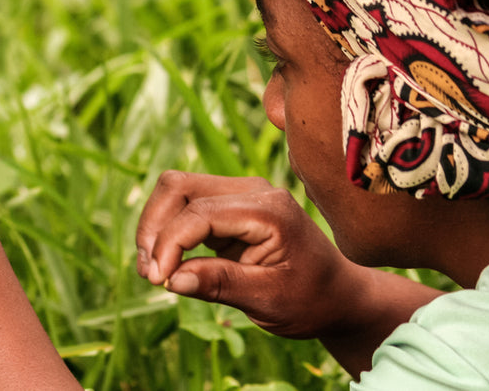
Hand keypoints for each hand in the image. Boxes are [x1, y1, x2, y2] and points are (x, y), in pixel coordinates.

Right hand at [136, 171, 359, 338]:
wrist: (338, 296)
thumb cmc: (312, 299)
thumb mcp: (270, 300)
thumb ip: (221, 284)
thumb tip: (171, 280)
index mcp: (268, 209)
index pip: (199, 212)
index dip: (169, 244)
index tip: (158, 281)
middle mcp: (251, 190)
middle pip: (178, 187)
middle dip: (154, 228)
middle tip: (150, 274)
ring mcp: (238, 194)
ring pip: (175, 192)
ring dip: (155, 228)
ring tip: (153, 271)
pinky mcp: (227, 207)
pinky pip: (184, 207)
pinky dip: (167, 232)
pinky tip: (167, 264)